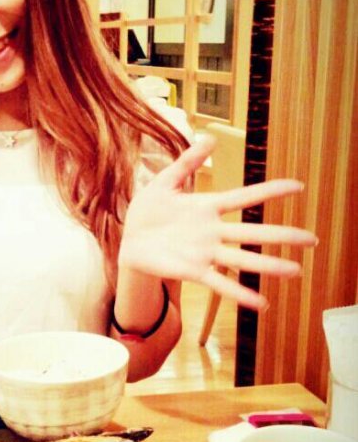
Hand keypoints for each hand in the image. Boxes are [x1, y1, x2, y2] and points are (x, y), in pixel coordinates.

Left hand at [119, 135, 317, 310]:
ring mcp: (205, 253)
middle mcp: (213, 232)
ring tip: (295, 271)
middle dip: (283, 235)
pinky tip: (261, 303)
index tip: (297, 186)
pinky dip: (240, 294)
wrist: (129, 241)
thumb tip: (210, 138)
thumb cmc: (147, 211)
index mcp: (208, 207)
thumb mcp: (165, 181)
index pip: (245, 197)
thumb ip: (187, 162)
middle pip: (254, 232)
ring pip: (243, 259)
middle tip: (312, 240)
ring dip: (269, 265)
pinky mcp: (193, 271)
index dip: (270, 191)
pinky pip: (221, 284)